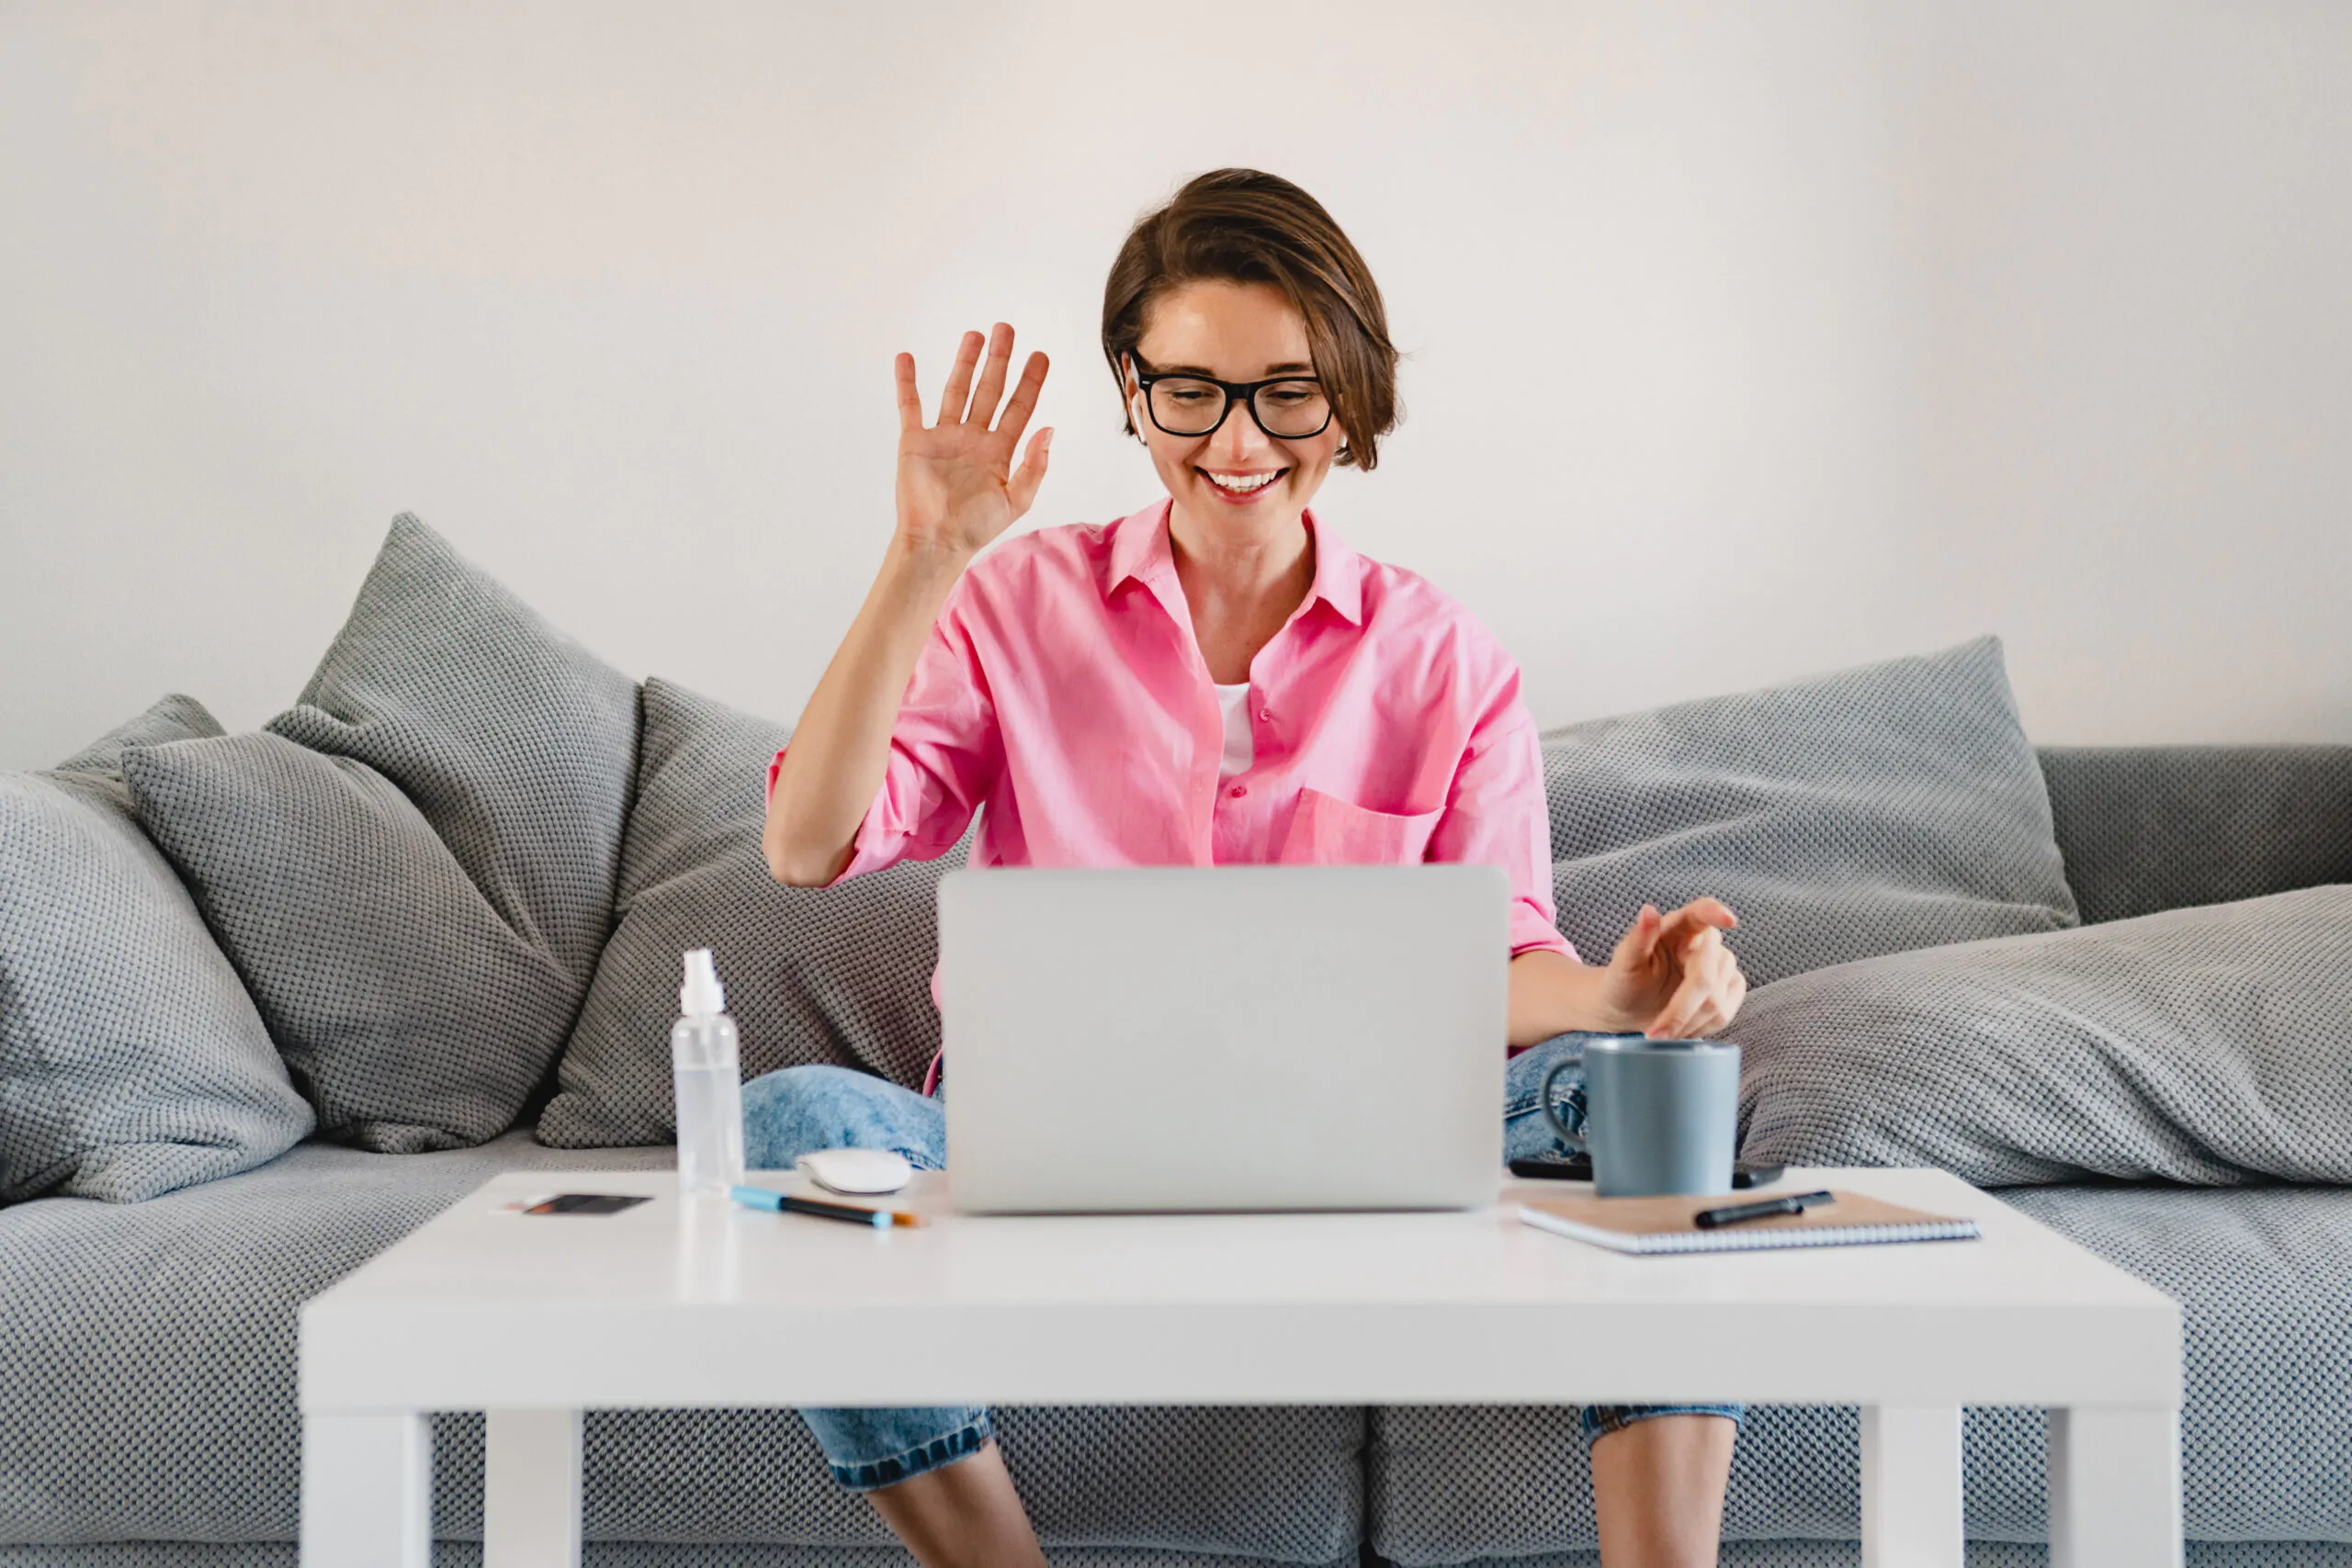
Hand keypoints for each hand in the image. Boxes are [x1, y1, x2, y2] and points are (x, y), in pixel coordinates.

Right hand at [894, 323, 1050, 559]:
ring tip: (973, 335)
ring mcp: (944, 437)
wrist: (936, 542)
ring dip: (964, 363)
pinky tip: (906, 358)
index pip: (1020, 407)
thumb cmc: (976, 528)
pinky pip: (910, 406)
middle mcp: (973, 438)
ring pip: (956, 390)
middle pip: (990, 390)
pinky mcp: (915, 441)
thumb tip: (1049, 429)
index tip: (1040, 355)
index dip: (1031, 381)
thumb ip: (1034, 466)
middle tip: (1005, 328)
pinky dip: (907, 382)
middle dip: (999, 360)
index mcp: (999, 451)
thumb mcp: (1017, 500)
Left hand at [1598, 898, 1748, 1037]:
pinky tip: (1680, 1031)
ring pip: (1717, 998)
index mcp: (1677, 926)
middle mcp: (1703, 943)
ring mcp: (1720, 966)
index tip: (1730, 920)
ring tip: (1662, 1033)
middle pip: (1707, 974)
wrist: (1628, 1008)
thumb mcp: (1624, 962)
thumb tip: (1648, 911)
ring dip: (1688, 1022)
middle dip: (1681, 1008)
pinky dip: (1701, 1028)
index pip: (1701, 912)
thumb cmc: (1623, 981)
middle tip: (1655, 1033)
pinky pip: (1725, 1012)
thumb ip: (1638, 937)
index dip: (1716, 914)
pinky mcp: (1729, 989)